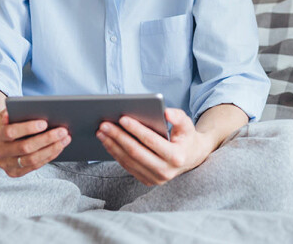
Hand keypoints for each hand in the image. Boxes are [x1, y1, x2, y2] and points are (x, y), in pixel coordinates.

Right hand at [0, 108, 70, 176]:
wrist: (4, 135)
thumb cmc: (13, 121)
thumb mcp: (11, 113)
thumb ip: (13, 110)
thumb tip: (13, 112)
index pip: (10, 132)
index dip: (28, 128)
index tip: (45, 123)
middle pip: (24, 147)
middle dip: (46, 139)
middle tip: (62, 131)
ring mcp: (5, 164)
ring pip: (31, 159)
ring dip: (51, 149)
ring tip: (65, 139)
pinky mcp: (14, 172)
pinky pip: (34, 166)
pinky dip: (49, 156)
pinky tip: (59, 147)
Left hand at [96, 108, 211, 185]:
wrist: (191, 158)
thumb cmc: (186, 137)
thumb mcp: (187, 125)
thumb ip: (178, 117)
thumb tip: (165, 112)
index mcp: (177, 157)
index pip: (151, 141)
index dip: (136, 129)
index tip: (122, 118)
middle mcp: (166, 171)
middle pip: (136, 152)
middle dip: (118, 137)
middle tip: (104, 125)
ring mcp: (156, 179)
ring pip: (128, 161)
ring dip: (112, 146)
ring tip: (101, 132)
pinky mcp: (148, 181)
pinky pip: (128, 167)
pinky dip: (116, 154)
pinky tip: (108, 142)